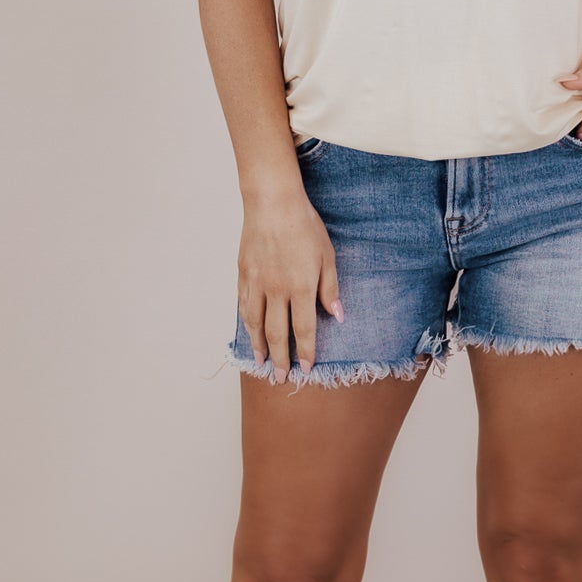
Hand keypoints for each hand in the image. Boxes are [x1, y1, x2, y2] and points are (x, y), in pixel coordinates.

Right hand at [236, 184, 342, 378]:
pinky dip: (246, 323)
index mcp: (300, 288)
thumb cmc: (304, 226)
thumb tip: (337, 315)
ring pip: (255, 324)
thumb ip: (330, 288)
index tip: (305, 368)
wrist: (273, 202)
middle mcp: (276, 291)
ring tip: (261, 363)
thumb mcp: (328, 256)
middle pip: (276, 334)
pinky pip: (244, 305)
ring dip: (259, 346)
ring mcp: (256, 284)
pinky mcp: (243, 274)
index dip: (305, 352)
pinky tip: (249, 332)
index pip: (302, 330)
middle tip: (280, 379)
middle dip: (280, 359)